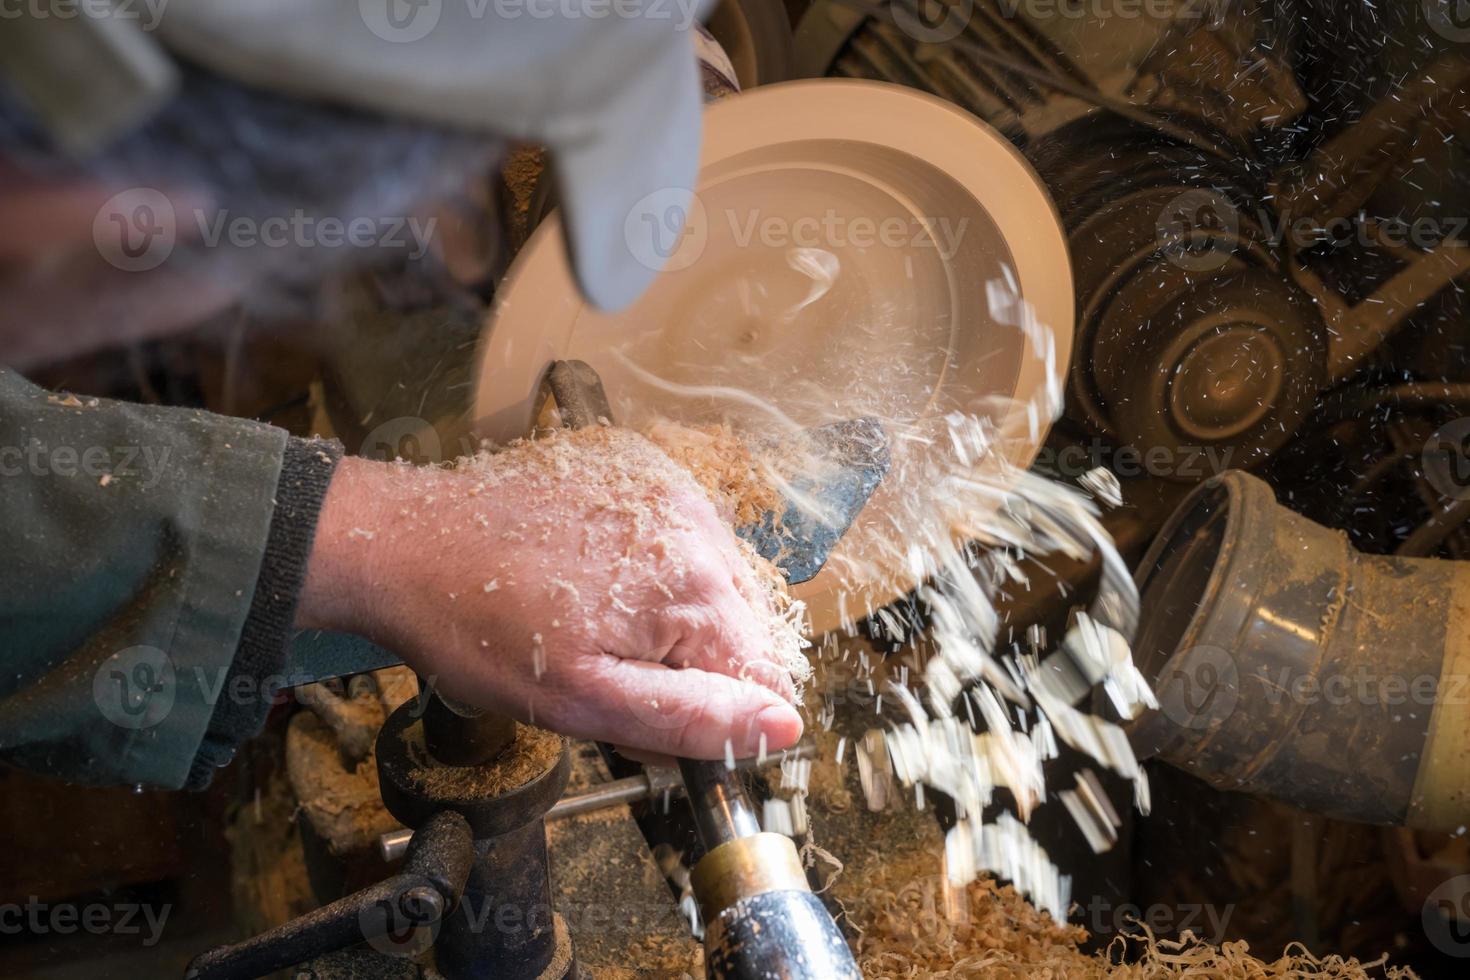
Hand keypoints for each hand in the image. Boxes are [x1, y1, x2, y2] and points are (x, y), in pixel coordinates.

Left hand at [297, 428, 804, 760]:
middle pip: (741, 626)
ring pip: (710, 584)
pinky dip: (649, 568)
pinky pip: (677, 539)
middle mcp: (697, 522)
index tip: (651, 712)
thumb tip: (783, 726)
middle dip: (690, 662)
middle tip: (610, 672)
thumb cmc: (478, 627)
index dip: (713, 711)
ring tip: (592, 622)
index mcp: (695, 584)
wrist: (405, 543)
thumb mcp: (584, 701)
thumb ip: (691, 716)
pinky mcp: (637, 468)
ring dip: (671, 616)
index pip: (765, 676)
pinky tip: (589, 580)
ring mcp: (667, 486)